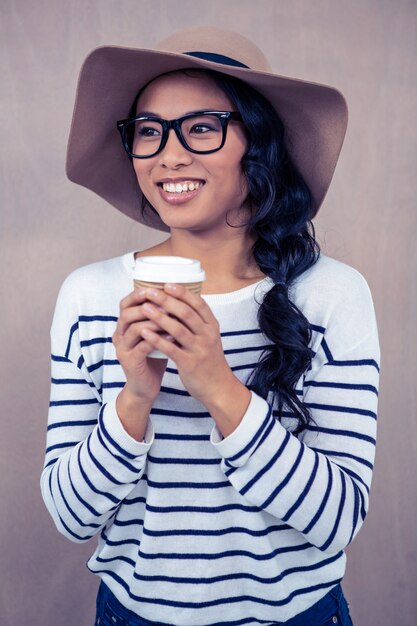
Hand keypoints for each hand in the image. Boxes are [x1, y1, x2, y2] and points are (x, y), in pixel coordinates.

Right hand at [112, 289, 171, 403]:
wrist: (145, 387)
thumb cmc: (153, 356)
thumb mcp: (155, 333)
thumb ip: (159, 316)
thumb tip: (177, 295)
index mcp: (124, 325)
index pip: (125, 303)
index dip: (139, 294)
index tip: (157, 288)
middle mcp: (119, 335)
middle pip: (127, 313)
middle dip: (148, 306)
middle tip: (167, 302)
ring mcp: (122, 349)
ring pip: (134, 329)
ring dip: (154, 322)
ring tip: (172, 318)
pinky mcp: (130, 362)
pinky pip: (142, 347)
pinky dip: (158, 340)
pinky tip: (173, 337)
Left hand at [136, 283, 235, 406]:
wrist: (218, 387)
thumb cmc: (209, 360)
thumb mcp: (209, 337)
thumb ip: (197, 322)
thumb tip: (179, 302)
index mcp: (212, 326)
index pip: (198, 303)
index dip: (182, 292)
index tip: (167, 283)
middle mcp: (207, 335)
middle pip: (186, 313)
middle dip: (167, 300)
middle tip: (150, 291)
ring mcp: (199, 349)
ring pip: (178, 329)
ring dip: (160, 317)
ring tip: (144, 308)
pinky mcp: (190, 363)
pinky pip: (171, 349)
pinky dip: (157, 339)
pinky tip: (145, 332)